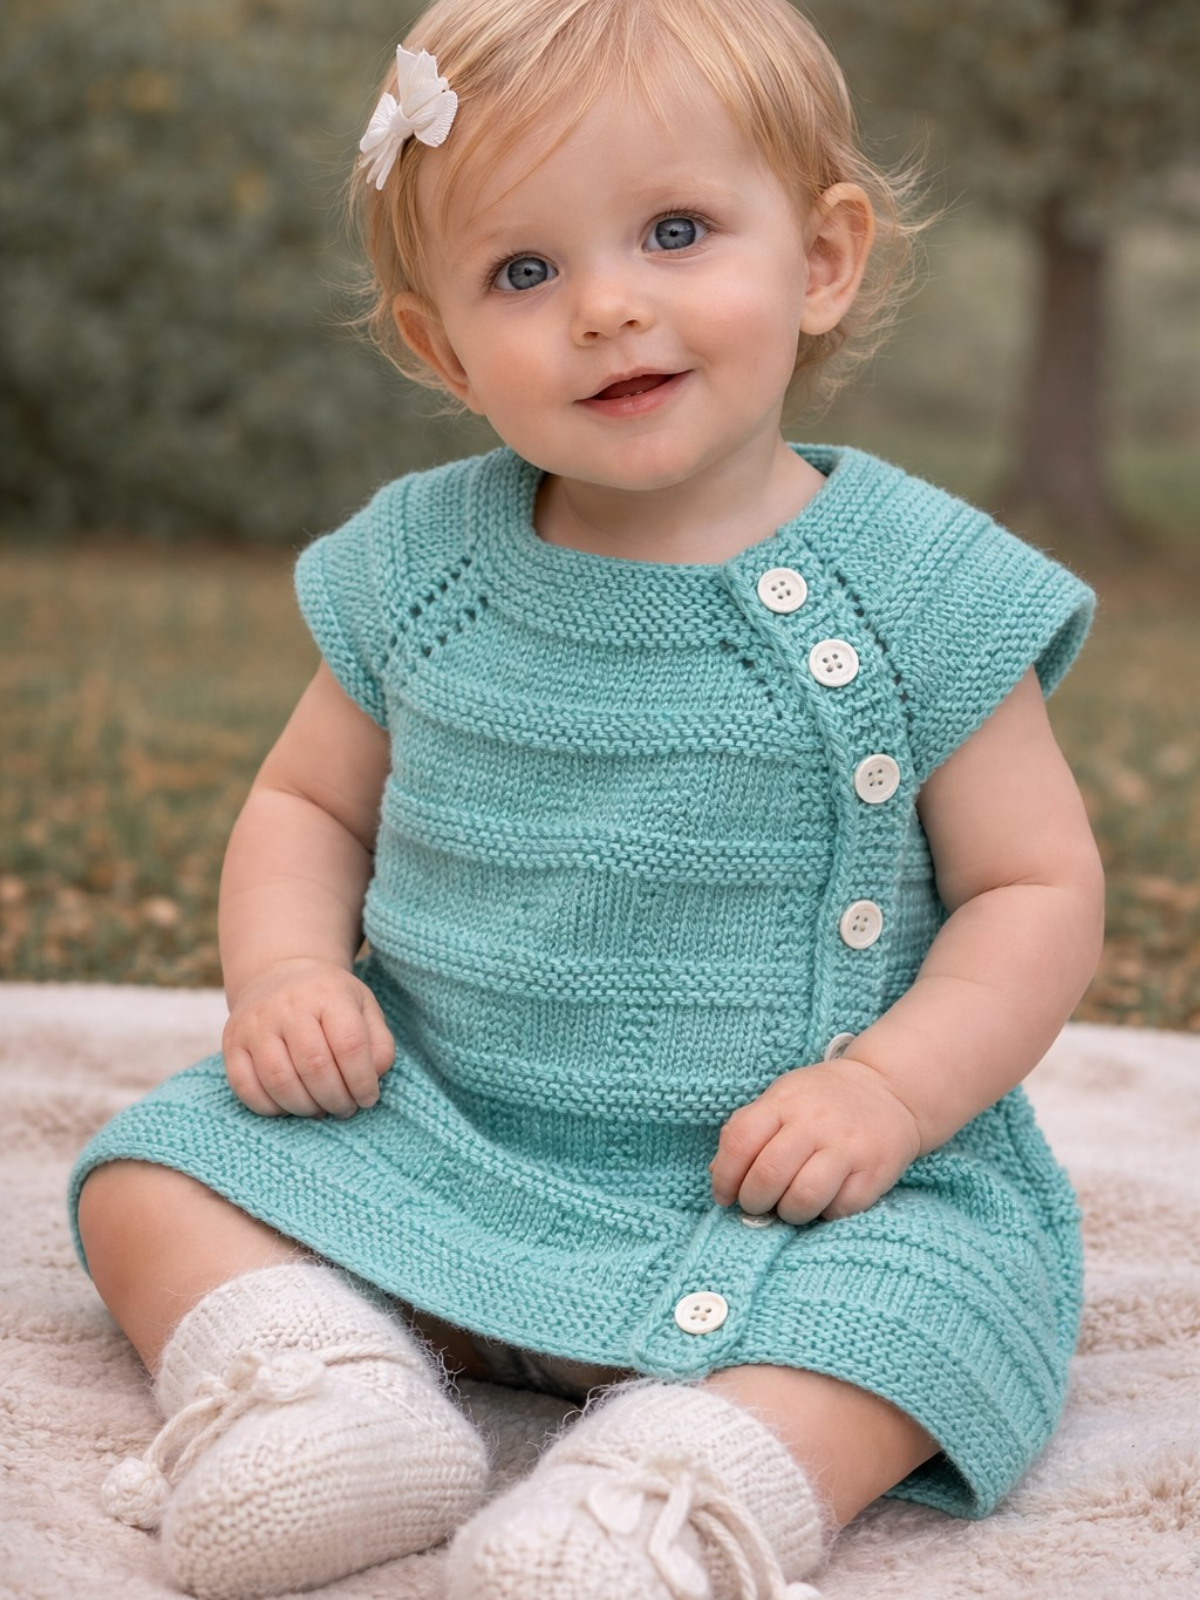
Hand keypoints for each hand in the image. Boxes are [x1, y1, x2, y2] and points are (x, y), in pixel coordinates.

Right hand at [221, 959, 394, 1118]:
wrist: (278, 974)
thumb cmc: (329, 1000)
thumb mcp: (363, 1008)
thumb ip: (378, 1043)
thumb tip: (374, 1077)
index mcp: (328, 993)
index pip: (350, 1045)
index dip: (363, 1081)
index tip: (369, 1098)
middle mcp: (288, 1005)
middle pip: (315, 1067)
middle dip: (336, 1099)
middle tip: (345, 1109)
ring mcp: (255, 1023)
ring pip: (279, 1080)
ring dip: (305, 1108)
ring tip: (321, 1110)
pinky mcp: (232, 1042)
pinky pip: (245, 1087)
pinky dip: (271, 1108)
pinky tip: (290, 1106)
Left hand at [709, 1057, 921, 1223]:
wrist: (888, 1090)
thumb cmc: (822, 1100)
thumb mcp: (780, 1099)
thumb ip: (746, 1130)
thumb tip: (718, 1176)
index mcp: (784, 1101)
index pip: (740, 1141)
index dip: (725, 1176)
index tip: (724, 1195)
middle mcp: (815, 1122)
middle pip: (768, 1174)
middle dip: (753, 1201)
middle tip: (757, 1204)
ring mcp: (847, 1146)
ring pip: (804, 1197)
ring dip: (788, 1213)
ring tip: (789, 1206)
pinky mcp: (874, 1172)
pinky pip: (839, 1209)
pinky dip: (824, 1214)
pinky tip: (823, 1201)